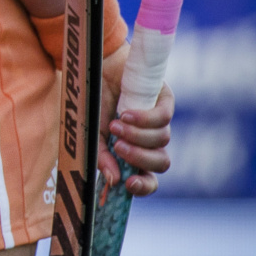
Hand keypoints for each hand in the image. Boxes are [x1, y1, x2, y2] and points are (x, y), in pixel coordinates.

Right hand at [99, 44, 172, 196]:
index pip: (148, 179)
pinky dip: (144, 120)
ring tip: (115, 124)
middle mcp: (150, 141)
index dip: (143, 186)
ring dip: (136, 136)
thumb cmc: (92, 102)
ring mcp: (160, 122)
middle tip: (118, 147)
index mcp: (134, 153)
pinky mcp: (164, 102)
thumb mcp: (91, 133)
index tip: (128, 184)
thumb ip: (101, 156)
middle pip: (161, 163)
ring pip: (162, 141)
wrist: (96, 68)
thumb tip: (113, 180)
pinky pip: (163, 119)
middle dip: (141, 159)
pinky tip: (125, 114)